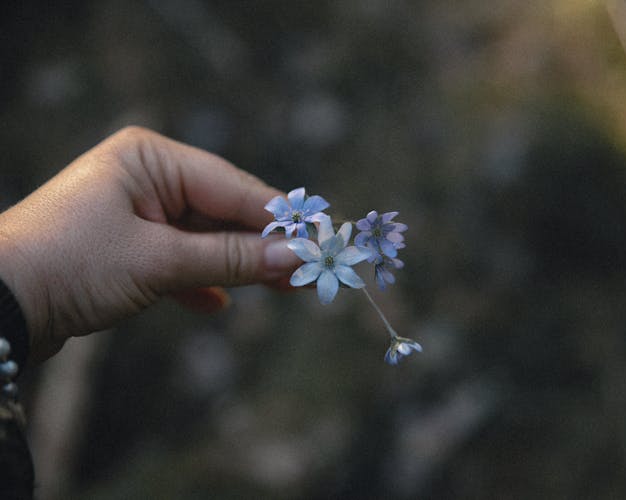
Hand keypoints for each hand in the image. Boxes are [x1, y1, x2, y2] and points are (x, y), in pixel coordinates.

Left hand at [0, 127, 299, 360]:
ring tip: (283, 289)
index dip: (278, 219)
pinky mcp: (128, 245)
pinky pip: (179, 258)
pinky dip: (199, 281)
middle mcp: (146, 175)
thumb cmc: (70, 265)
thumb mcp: (159, 261)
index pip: (233, 186)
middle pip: (223, 210)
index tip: (319, 242)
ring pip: (204, 236)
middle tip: (308, 271)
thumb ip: (231, 258)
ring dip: (235, 265)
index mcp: (151, 157)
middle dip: (261, 245)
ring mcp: (137, 210)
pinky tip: (216, 303)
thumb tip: (296, 258)